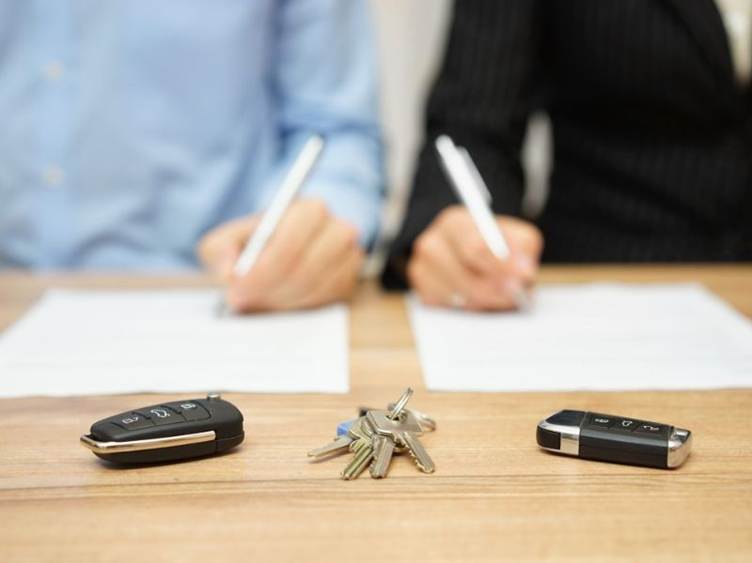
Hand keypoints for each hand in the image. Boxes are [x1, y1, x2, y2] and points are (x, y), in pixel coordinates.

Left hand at [198, 199, 363, 311]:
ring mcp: (349, 258)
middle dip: (270, 288)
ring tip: (256, 301)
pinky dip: (298, 306)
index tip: (239, 285)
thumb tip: (229, 272)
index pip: (292, 240)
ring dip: (282, 299)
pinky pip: (326, 301)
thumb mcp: (228, 239)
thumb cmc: (254, 244)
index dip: (263, 268)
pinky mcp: (349, 283)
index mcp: (310, 210)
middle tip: (242, 300)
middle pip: (307, 268)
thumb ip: (220, 251)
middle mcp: (338, 230)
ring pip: (316, 288)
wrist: (280, 249)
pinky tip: (279, 302)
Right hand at [406, 206, 542, 310]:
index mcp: (454, 223)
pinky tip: (484, 302)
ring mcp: (423, 271)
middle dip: (495, 289)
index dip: (500, 266)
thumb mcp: (516, 236)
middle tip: (516, 296)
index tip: (522, 277)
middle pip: (463, 276)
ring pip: (459, 297)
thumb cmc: (496, 246)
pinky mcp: (424, 294)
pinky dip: (473, 310)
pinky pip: (451, 310)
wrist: (472, 256)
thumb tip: (523, 273)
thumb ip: (523, 249)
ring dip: (487, 302)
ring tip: (505, 298)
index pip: (474, 247)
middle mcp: (431, 244)